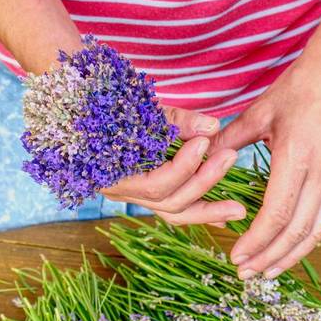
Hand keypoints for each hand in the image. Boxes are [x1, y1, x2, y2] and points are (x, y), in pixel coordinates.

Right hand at [102, 106, 246, 226]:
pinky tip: (224, 214)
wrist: (82, 111)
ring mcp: (134, 196)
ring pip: (173, 212)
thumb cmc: (109, 106)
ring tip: (239, 207)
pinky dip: (199, 209)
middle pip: (169, 203)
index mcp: (113, 173)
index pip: (156, 184)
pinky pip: (174, 207)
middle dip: (204, 183)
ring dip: (208, 208)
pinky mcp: (146, 194)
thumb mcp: (141, 109)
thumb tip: (212, 127)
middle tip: (231, 158)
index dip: (185, 166)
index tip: (205, 142)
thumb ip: (176, 120)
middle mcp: (122, 192)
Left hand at [210, 37, 320, 278]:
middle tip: (246, 274)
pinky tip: (292, 248)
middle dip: (270, 257)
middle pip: (297, 230)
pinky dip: (309, 239)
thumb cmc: (299, 87)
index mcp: (297, 156)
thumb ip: (230, 139)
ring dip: (291, 255)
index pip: (277, 213)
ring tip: (268, 272)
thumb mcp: (260, 111)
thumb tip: (201, 157)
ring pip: (316, 231)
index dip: (257, 240)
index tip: (236, 256)